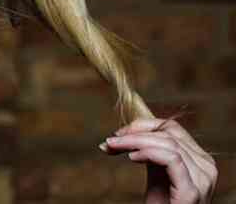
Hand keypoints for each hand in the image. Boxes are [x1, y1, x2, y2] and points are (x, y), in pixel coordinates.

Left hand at [101, 118, 216, 203]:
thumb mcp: (156, 171)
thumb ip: (150, 150)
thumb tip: (122, 132)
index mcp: (199, 158)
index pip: (172, 128)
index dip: (143, 125)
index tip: (119, 133)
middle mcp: (205, 166)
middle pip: (168, 134)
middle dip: (135, 134)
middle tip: (110, 141)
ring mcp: (202, 179)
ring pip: (168, 143)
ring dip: (135, 141)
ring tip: (114, 147)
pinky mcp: (192, 191)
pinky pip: (171, 159)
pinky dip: (148, 153)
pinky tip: (131, 157)